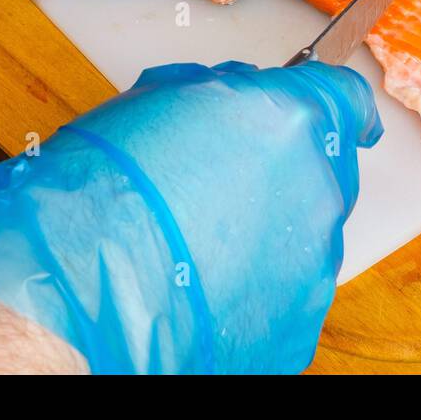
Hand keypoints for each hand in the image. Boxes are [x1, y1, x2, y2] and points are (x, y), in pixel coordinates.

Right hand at [0, 61, 380, 373]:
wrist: (75, 292)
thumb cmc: (101, 189)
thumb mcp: (160, 98)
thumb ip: (229, 94)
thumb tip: (247, 97)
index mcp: (288, 121)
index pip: (345, 98)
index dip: (335, 104)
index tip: (340, 116)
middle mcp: (317, 189)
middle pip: (327, 168)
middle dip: (289, 169)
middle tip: (226, 184)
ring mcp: (312, 263)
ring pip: (309, 233)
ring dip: (273, 229)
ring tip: (203, 244)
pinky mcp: (296, 325)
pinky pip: (289, 291)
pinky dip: (258, 285)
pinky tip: (205, 286)